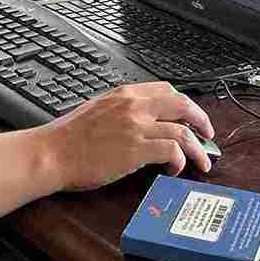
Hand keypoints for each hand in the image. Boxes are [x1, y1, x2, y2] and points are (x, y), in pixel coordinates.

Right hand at [40, 83, 214, 189]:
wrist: (51, 153)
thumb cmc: (67, 138)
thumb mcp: (96, 110)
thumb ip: (120, 110)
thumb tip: (138, 121)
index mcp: (124, 94)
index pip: (166, 90)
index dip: (184, 104)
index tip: (190, 117)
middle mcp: (134, 106)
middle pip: (182, 104)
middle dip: (202, 120)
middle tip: (208, 135)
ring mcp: (136, 127)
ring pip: (183, 131)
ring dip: (198, 148)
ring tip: (203, 162)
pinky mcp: (136, 150)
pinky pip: (172, 151)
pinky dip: (181, 161)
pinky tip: (176, 170)